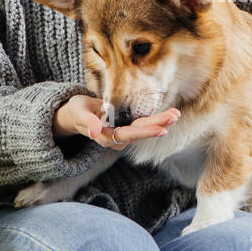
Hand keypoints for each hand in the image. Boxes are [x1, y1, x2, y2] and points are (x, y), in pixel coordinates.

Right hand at [55, 94, 179, 147]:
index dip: (145, 132)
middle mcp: (116, 138)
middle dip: (158, 125)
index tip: (161, 129)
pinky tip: (169, 115)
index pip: (128, 135)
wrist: (76, 115)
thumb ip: (88, 122)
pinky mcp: (126, 126)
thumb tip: (96, 131)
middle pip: (140, 132)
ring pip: (144, 128)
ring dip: (160, 122)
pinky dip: (156, 119)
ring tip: (175, 114)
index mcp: (105, 136)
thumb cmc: (77, 112)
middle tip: (174, 117)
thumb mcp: (79, 114)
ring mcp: (122, 133)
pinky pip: (143, 124)